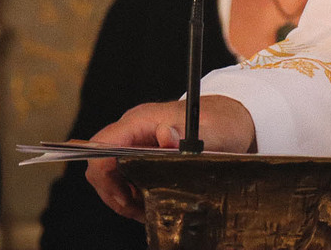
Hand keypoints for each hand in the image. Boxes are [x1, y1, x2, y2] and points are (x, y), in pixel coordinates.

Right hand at [85, 97, 255, 219]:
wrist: (229, 121)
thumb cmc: (221, 122)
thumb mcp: (211, 131)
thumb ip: (187, 135)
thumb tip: (164, 135)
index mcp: (141, 120)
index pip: (102, 146)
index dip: (103, 175)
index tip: (125, 199)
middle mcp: (133, 130)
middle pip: (101, 165)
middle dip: (115, 193)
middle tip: (139, 210)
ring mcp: (136, 142)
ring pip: (111, 175)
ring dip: (124, 197)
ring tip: (148, 209)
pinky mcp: (141, 154)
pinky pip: (124, 178)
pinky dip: (133, 195)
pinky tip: (151, 201)